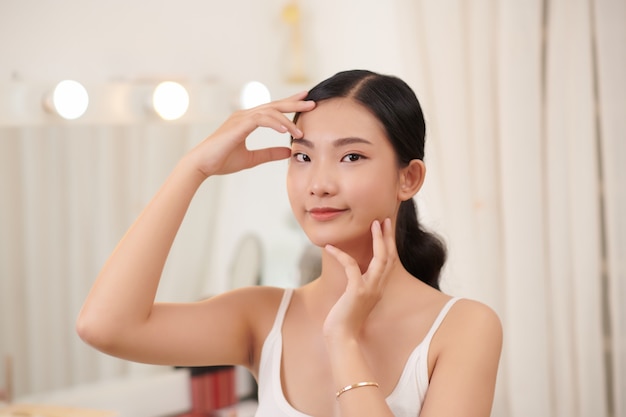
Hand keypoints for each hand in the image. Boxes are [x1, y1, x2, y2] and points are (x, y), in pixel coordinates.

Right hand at [189, 91, 315, 176]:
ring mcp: (240, 118)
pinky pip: (261, 119)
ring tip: (301, 130)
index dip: (289, 104)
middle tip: (312, 102)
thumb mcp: (252, 158)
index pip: (272, 109)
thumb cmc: (222, 161)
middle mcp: (244, 115)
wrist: (202, 165)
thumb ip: (270, 153)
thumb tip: (288, 151)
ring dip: (287, 119)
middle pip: (274, 105)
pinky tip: (286, 130)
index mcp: (247, 120)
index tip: (305, 101)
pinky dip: (275, 123)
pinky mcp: (238, 125)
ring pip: (270, 111)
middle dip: (294, 103)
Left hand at [323, 218, 396, 339]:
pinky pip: (351, 267)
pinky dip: (341, 255)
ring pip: (380, 259)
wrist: (342, 339)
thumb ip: (357, 287)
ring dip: (378, 240)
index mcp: (378, 289)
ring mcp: (370, 289)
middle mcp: (378, 288)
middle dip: (388, 237)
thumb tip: (352, 273)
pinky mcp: (357, 291)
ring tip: (373, 224)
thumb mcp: (354, 300)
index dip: (389, 244)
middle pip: (389, 257)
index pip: (388, 262)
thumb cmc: (344, 321)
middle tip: (385, 220)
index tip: (386, 229)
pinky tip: (330, 247)